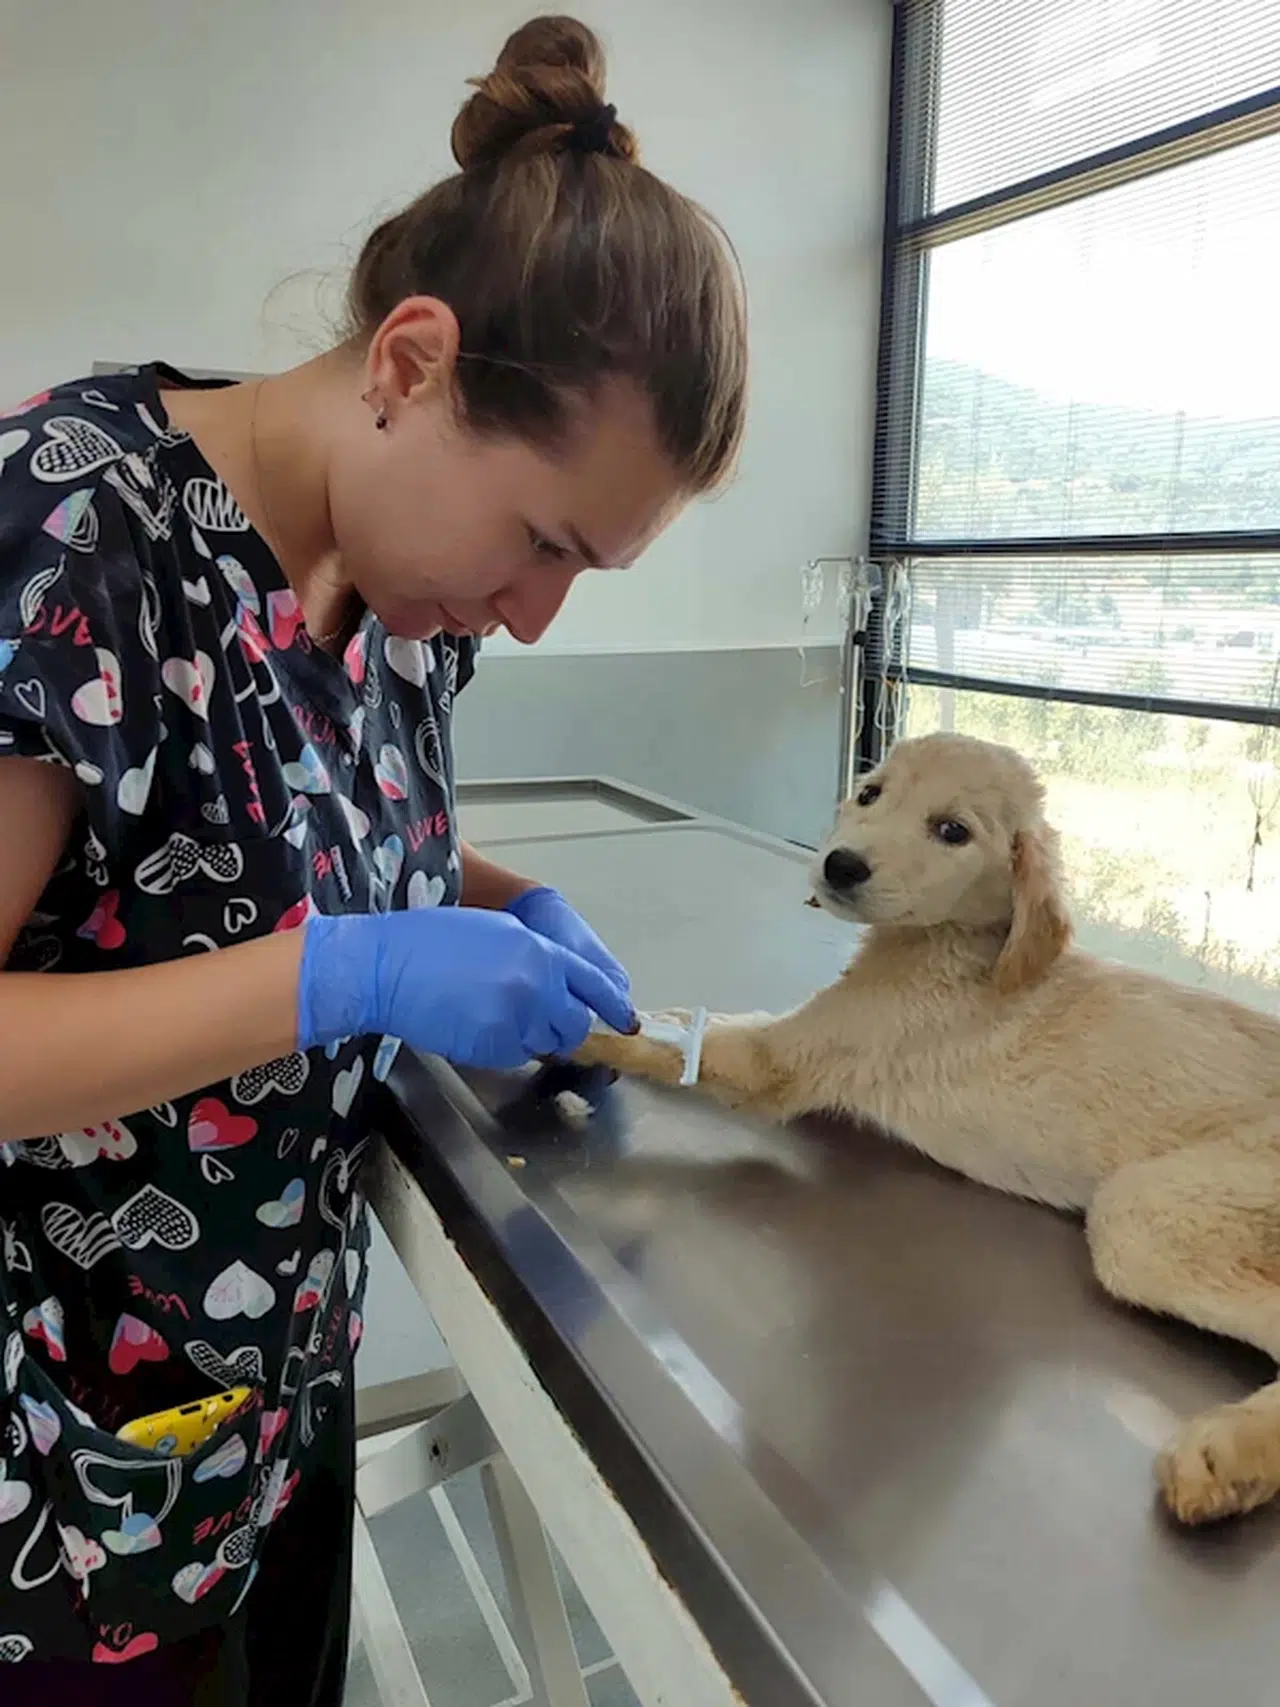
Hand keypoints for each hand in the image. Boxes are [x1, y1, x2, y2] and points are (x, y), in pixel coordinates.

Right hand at [297, 908, 636, 1069]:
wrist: (386, 968)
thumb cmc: (433, 941)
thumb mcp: (499, 931)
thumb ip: (539, 957)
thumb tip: (563, 982)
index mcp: (540, 953)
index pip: (593, 983)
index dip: (611, 1003)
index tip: (623, 1018)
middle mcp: (536, 989)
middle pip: (574, 1023)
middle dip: (563, 1022)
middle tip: (538, 1014)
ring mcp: (514, 1022)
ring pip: (545, 1042)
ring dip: (532, 1033)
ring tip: (496, 1011)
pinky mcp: (491, 1049)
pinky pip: (515, 1054)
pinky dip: (505, 1045)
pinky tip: (479, 1023)